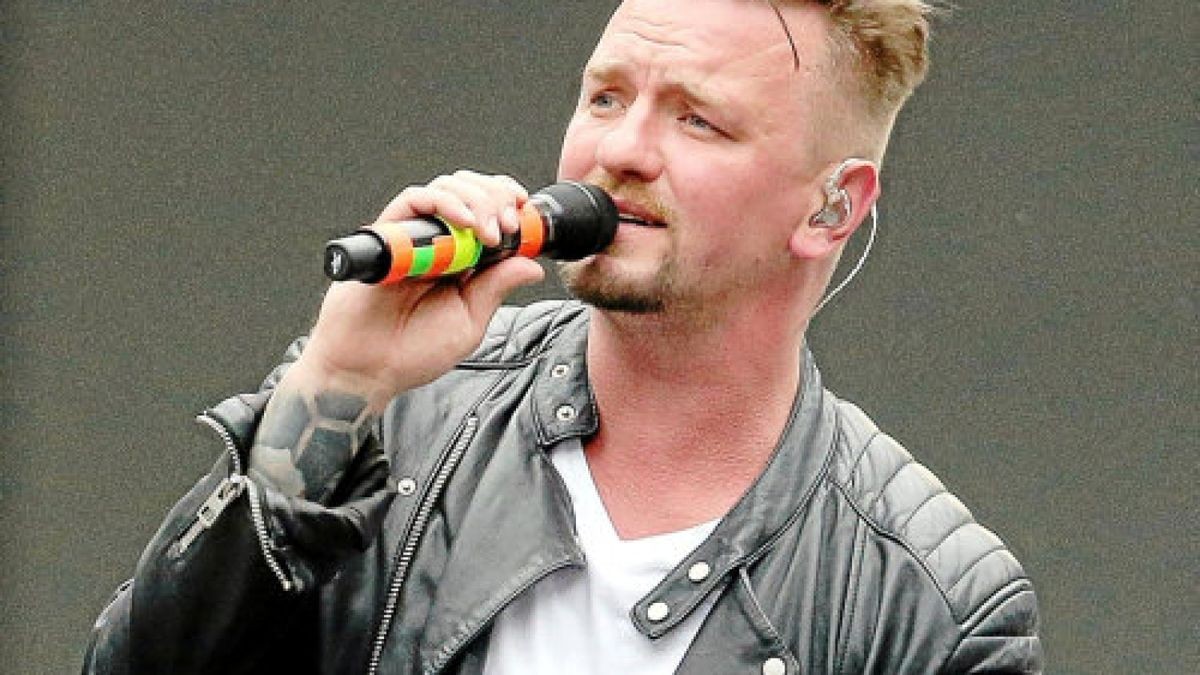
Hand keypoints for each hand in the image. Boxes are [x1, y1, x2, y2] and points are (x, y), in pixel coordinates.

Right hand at [287, 171, 545, 407]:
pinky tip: (464, 222)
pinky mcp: (387, 235)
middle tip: (508, 226)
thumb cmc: (412, 352)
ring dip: (477, 200)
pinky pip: (414, 200)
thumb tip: (531, 265)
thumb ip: (496, 289)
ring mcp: (413, 237)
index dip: (507, 201)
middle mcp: (438, 243)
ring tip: (489, 231)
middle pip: (471, 191)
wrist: (367, 369)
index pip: (488, 211)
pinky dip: (444, 202)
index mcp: (461, 260)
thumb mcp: (470, 322)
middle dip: (497, 198)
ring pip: (446, 188)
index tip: (525, 209)